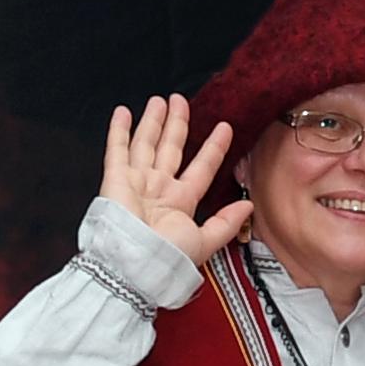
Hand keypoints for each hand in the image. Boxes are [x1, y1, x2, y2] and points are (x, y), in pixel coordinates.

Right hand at [101, 93, 249, 264]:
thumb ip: (226, 223)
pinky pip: (117, 150)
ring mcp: (136, 182)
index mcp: (180, 203)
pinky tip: (123, 112)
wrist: (134, 265)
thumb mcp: (206, 241)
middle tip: (180, 101)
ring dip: (153, 121)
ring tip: (159, 100)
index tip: (224, 127)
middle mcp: (159, 189)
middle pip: (171, 149)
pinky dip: (119, 131)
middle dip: (176, 124)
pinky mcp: (115, 180)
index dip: (213, 147)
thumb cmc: (167, 258)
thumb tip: (249, 205)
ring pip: (147, 144)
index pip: (202, 167)